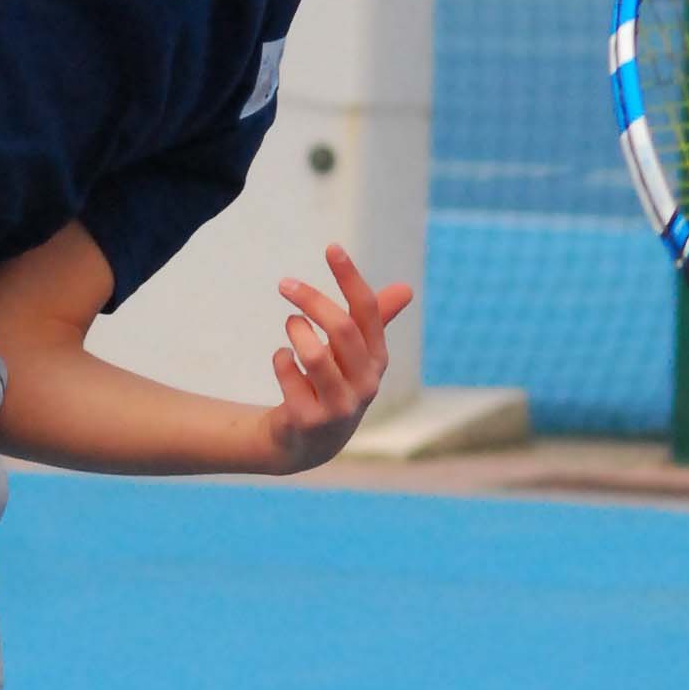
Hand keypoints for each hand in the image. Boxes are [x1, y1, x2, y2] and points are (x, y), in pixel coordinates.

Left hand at [266, 244, 413, 469]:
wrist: (308, 442)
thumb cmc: (333, 384)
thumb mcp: (354, 353)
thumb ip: (374, 320)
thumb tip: (407, 289)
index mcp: (377, 359)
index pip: (368, 311)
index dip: (350, 277)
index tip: (331, 247)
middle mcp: (366, 383)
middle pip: (342, 328)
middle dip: (312, 299)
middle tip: (285, 283)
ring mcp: (340, 405)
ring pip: (315, 355)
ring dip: (296, 331)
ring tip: (290, 325)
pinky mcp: (310, 421)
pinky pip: (289, 375)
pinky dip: (281, 360)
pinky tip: (283, 361)